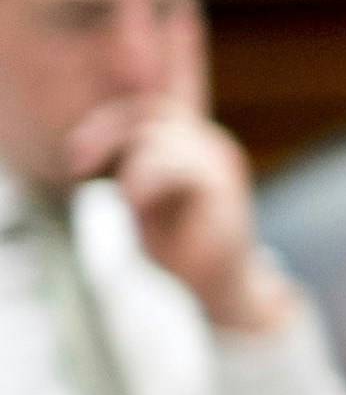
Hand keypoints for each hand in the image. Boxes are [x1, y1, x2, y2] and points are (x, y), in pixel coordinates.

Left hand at [74, 101, 289, 335]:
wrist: (220, 286)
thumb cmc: (179, 243)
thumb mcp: (144, 194)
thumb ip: (130, 163)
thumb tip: (89, 144)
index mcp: (193, 142)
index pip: (145, 109)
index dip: (105, 123)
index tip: (76, 161)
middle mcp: (210, 144)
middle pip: (149, 111)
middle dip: (105, 133)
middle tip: (78, 167)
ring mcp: (218, 163)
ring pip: (156, 138)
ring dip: (125, 166)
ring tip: (121, 200)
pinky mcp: (221, 188)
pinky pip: (171, 168)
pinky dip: (141, 184)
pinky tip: (132, 207)